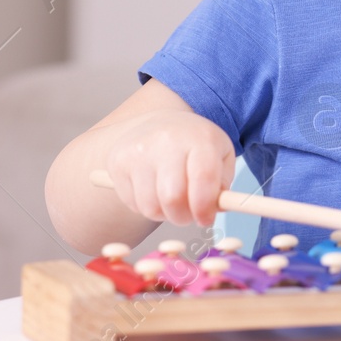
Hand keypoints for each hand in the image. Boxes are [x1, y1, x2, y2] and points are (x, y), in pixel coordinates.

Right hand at [99, 109, 234, 226]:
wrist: (162, 121)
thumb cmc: (195, 146)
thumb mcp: (221, 157)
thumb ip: (222, 187)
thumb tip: (212, 212)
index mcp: (200, 138)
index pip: (203, 179)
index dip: (205, 208)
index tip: (205, 219)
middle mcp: (167, 140)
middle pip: (173, 198)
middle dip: (183, 217)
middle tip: (188, 215)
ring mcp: (138, 150)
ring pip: (150, 206)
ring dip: (163, 214)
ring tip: (171, 200)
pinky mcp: (118, 161)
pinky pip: (132, 203)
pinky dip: (145, 206)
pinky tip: (152, 191)